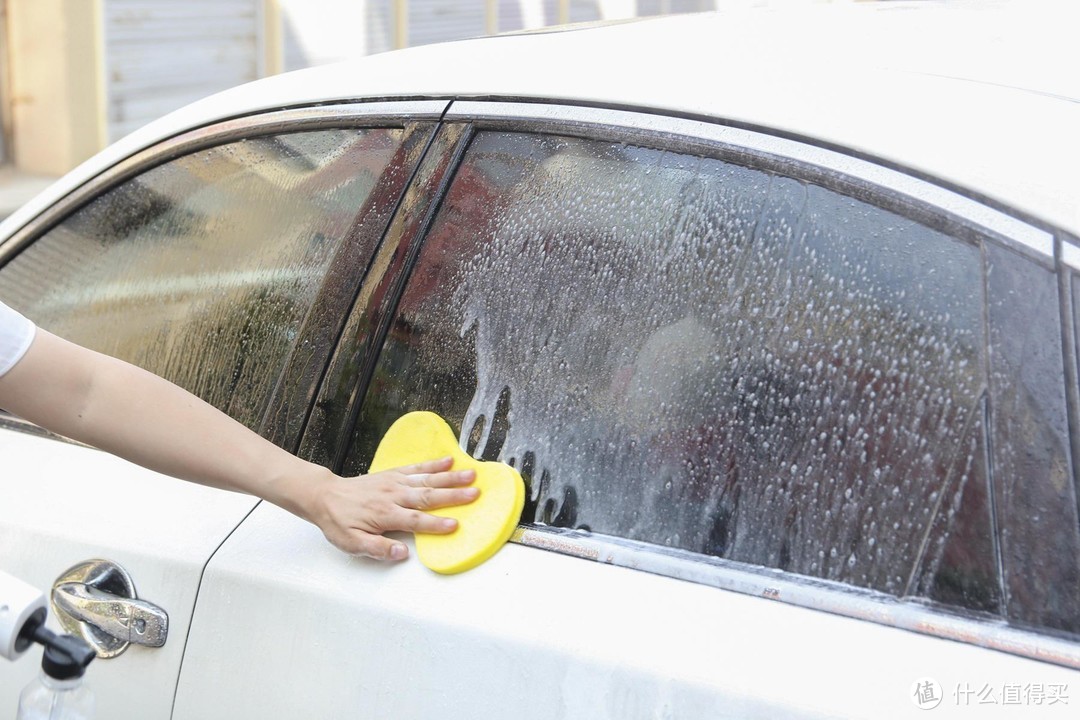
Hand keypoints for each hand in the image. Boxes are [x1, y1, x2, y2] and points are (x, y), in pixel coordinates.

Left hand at [301, 457, 477, 560]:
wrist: (324, 496)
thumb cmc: (339, 522)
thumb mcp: (352, 543)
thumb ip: (378, 549)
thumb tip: (402, 554)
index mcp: (385, 515)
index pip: (416, 521)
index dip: (436, 525)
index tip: (455, 525)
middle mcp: (393, 496)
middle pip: (427, 496)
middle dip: (453, 495)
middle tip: (475, 493)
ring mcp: (394, 482)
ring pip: (426, 479)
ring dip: (450, 478)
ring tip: (471, 474)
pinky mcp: (393, 474)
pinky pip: (416, 468)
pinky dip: (433, 464)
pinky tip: (449, 461)